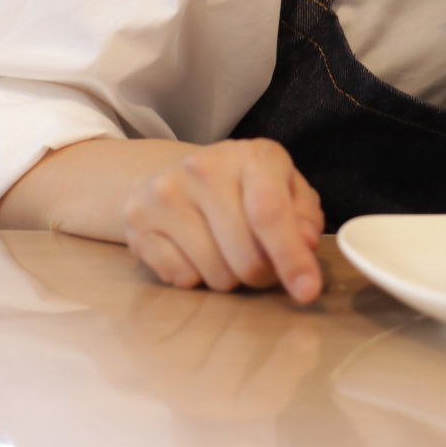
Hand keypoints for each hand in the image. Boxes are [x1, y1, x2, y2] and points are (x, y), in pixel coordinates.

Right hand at [123, 138, 325, 302]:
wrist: (175, 174)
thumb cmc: (245, 187)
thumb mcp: (286, 189)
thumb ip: (304, 216)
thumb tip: (307, 245)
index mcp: (253, 155)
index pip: (270, 213)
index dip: (292, 257)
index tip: (307, 291)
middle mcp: (205, 167)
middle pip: (246, 253)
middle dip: (263, 274)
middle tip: (264, 266)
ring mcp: (166, 193)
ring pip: (215, 273)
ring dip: (231, 278)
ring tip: (229, 253)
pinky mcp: (139, 220)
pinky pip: (181, 278)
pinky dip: (197, 278)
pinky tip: (197, 252)